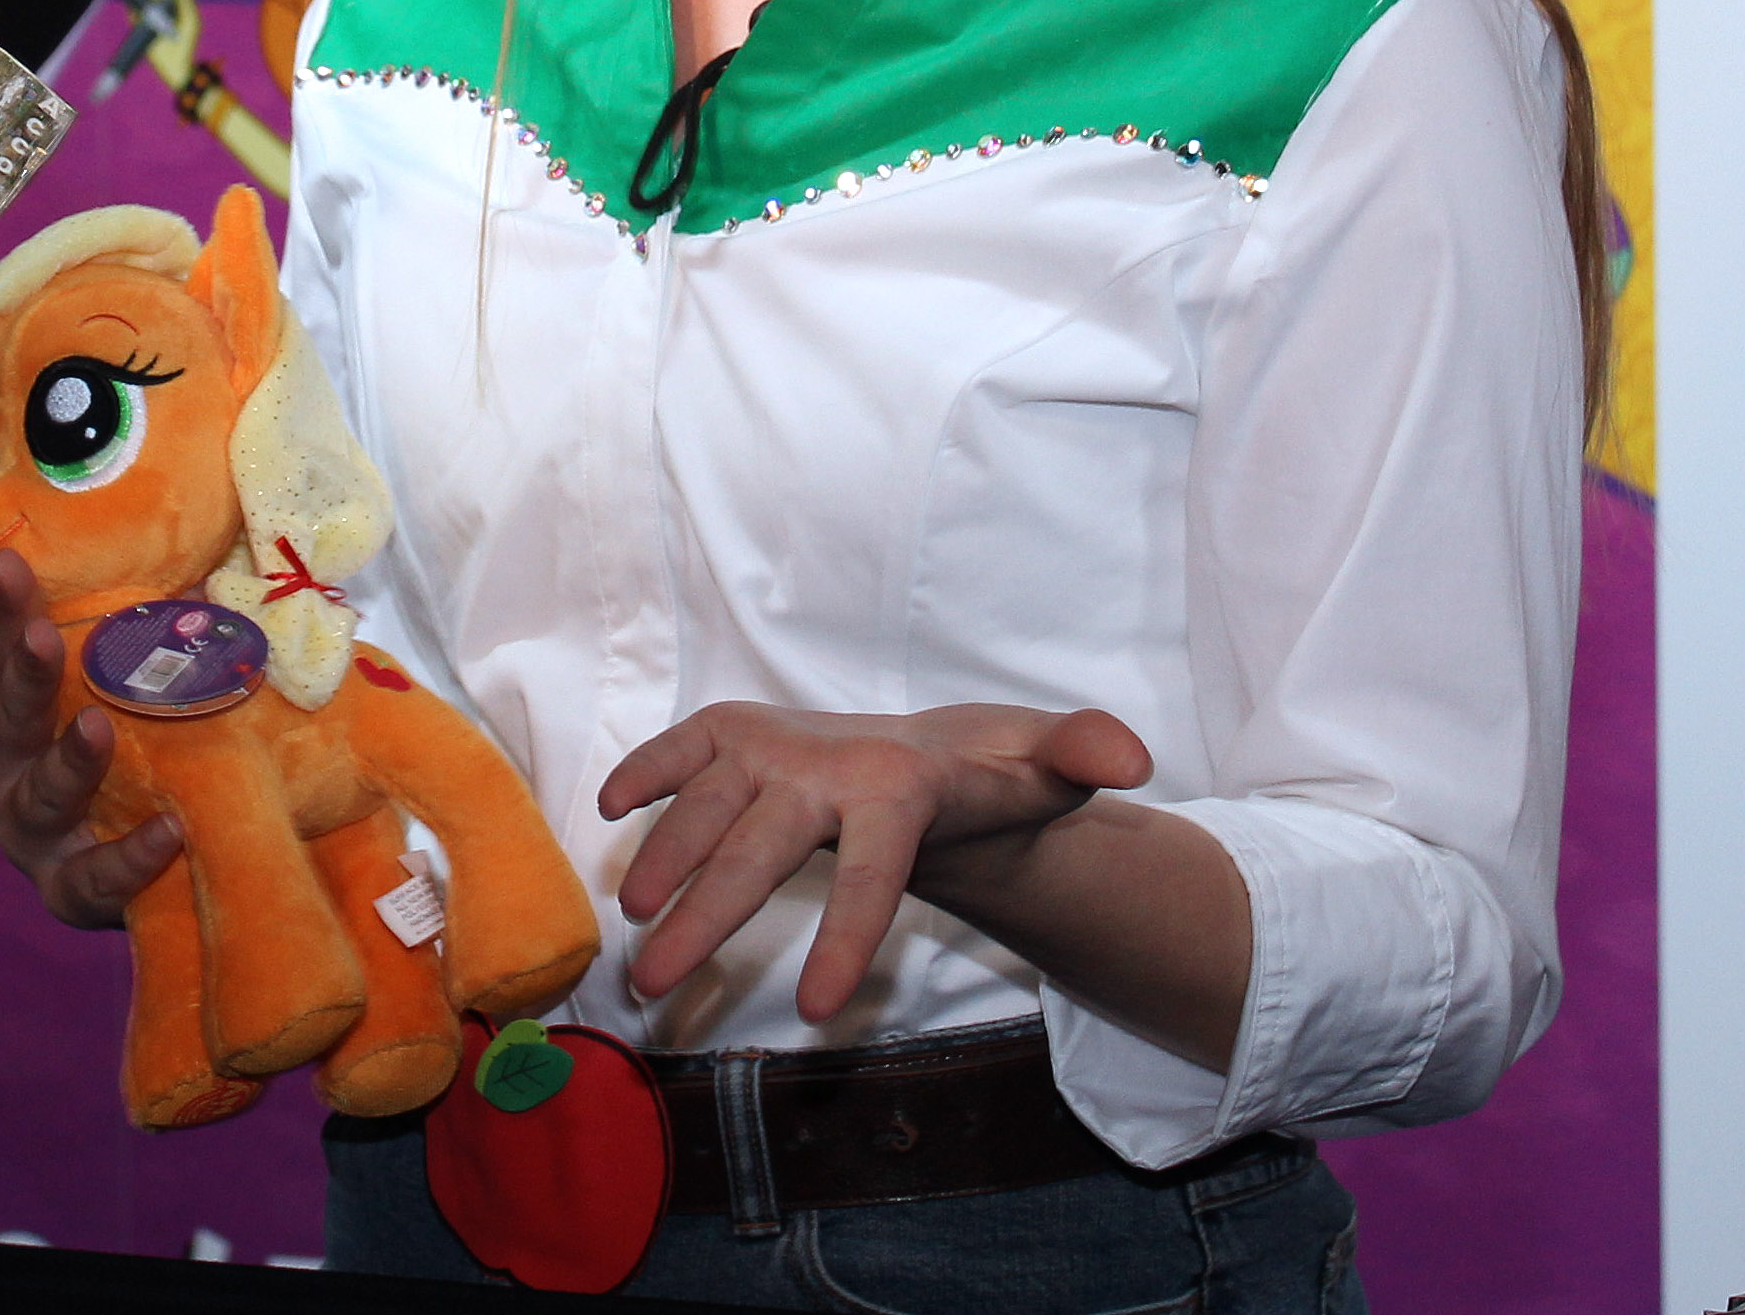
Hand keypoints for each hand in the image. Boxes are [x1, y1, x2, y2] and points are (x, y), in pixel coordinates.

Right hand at [0, 547, 180, 928]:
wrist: (149, 856)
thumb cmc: (135, 741)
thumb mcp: (136, 681)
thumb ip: (154, 630)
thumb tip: (203, 569)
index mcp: (12, 705)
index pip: (1, 648)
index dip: (4, 608)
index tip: (12, 564)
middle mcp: (6, 767)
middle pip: (4, 719)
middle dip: (23, 677)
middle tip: (45, 638)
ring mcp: (31, 833)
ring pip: (37, 800)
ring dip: (66, 763)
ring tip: (98, 728)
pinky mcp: (68, 892)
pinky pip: (93, 879)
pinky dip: (128, 857)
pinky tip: (168, 830)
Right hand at [598, 702, 1153, 1022]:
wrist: (943, 751)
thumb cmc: (997, 781)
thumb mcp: (1051, 776)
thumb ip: (1087, 759)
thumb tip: (1134, 757)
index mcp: (900, 786)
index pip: (874, 871)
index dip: (846, 937)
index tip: (815, 1011)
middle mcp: (825, 762)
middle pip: (762, 847)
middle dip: (707, 916)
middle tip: (659, 980)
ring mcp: (776, 745)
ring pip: (708, 806)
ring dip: (665, 862)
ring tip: (634, 930)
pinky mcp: (738, 733)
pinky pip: (683, 749)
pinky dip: (644, 771)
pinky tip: (609, 811)